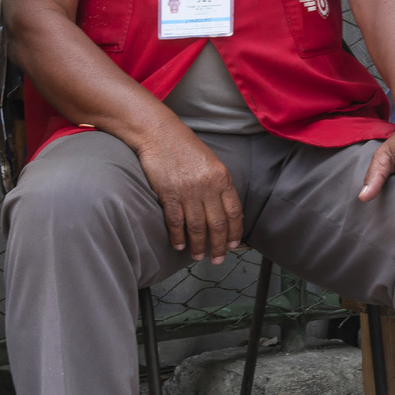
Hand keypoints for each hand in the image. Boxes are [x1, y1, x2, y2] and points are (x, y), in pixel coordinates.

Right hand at [137, 128, 243, 263]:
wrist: (160, 134)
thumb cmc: (186, 148)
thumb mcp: (212, 163)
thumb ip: (219, 186)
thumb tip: (224, 212)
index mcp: (222, 178)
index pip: (234, 212)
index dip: (234, 232)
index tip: (232, 245)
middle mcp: (207, 187)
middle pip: (216, 225)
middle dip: (218, 246)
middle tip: (217, 260)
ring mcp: (187, 191)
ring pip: (196, 227)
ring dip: (198, 245)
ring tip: (198, 256)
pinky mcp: (168, 194)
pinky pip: (175, 221)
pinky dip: (178, 236)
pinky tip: (179, 245)